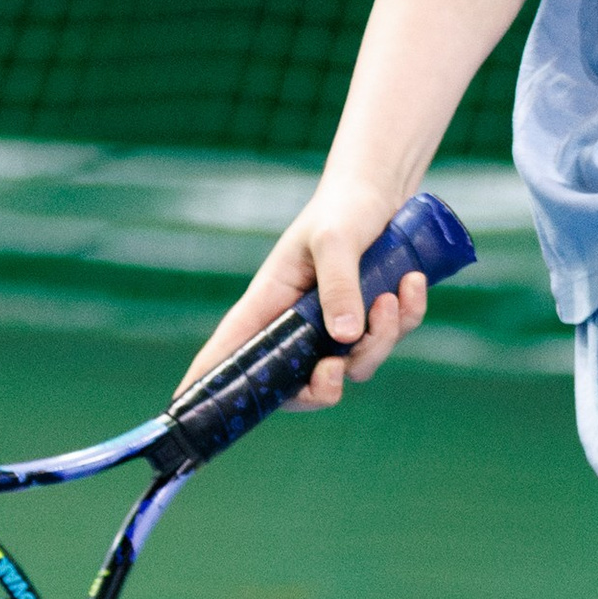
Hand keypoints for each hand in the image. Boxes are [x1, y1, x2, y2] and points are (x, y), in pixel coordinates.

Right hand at [178, 182, 429, 410]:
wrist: (381, 190)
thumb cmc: (343, 208)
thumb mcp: (335, 240)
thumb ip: (338, 284)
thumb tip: (344, 338)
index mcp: (270, 302)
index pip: (230, 348)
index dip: (208, 381)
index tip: (184, 408)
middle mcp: (299, 322)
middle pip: (299, 384)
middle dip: (323, 388)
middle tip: (337, 369)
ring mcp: (336, 325)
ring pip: (355, 364)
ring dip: (381, 338)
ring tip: (392, 296)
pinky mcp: (370, 318)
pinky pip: (390, 338)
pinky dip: (407, 317)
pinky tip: (413, 283)